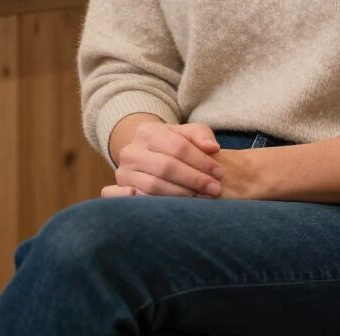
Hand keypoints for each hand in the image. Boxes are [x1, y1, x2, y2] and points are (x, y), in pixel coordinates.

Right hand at [102, 148, 260, 199]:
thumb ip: (200, 135)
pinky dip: (152, 205)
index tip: (219, 173)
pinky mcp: (121, 192)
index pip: (178, 147)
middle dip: (194, 179)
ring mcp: (123, 173)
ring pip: (154, 187)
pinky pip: (137, 201)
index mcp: (146, 131)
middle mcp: (130, 151)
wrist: (145, 156)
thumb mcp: (186, 134)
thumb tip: (212, 147)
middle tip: (214, 189)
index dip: (201, 161)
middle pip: (166, 167)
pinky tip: (170, 208)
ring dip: (181, 195)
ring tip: (201, 197)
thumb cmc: (171, 145)